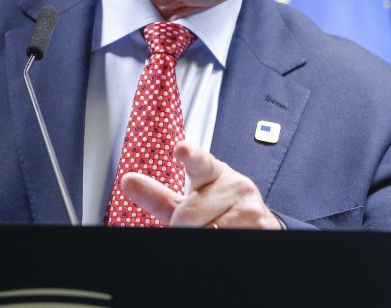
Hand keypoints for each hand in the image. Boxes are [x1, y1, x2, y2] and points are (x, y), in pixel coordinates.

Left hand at [120, 140, 281, 228]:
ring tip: (214, 230)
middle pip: (190, 214)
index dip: (190, 155)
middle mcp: (234, 184)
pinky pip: (223, 238)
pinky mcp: (262, 226)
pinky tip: (226, 234)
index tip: (182, 147)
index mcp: (212, 172)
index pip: (199, 162)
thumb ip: (158, 194)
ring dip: (203, 237)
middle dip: (184, 227)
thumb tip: (128, 181)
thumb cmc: (216, 209)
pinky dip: (217, 242)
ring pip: (208, 231)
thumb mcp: (188, 201)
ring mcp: (250, 206)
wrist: (256, 223)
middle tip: (195, 226)